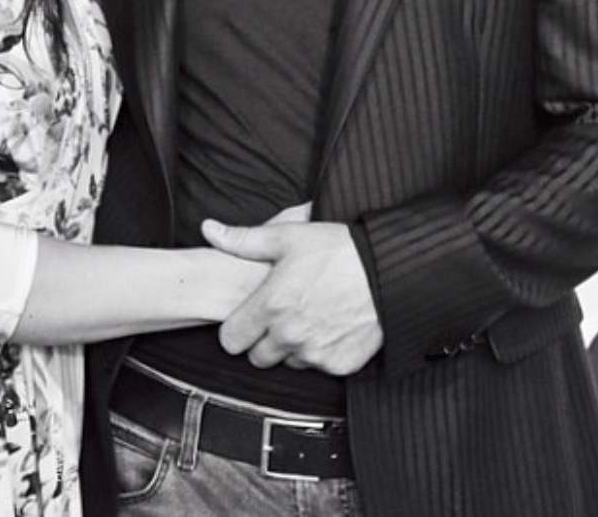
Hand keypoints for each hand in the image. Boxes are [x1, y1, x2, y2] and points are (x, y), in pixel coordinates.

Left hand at [201, 218, 382, 374]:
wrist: (387, 270)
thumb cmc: (338, 250)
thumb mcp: (288, 236)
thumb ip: (243, 240)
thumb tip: (210, 230)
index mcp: (272, 306)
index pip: (231, 340)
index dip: (237, 327)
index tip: (249, 317)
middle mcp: (290, 335)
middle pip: (257, 357)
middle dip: (264, 339)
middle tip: (283, 314)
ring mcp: (316, 353)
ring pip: (289, 362)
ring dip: (293, 346)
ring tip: (310, 315)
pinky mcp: (340, 365)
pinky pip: (318, 367)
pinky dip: (321, 352)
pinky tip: (330, 325)